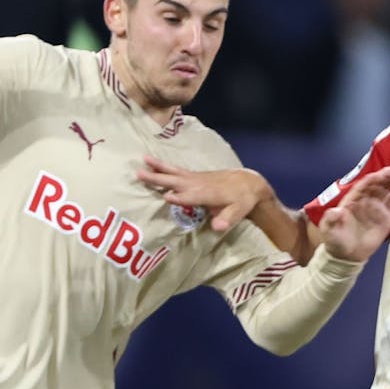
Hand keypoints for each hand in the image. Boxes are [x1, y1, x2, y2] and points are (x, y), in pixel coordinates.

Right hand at [138, 156, 273, 231]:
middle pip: (176, 181)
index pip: (191, 196)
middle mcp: (199, 183)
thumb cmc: (242, 200)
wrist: (249, 183)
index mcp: (208, 194)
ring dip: (159, 167)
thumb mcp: (238, 212)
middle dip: (159, 178)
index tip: (165, 196)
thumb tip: (218, 227)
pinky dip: (165, 166)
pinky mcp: (195, 176)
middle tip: (140, 173)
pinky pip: (177, 170)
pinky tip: (154, 163)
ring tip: (143, 160)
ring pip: (174, 172)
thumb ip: (227, 219)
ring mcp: (196, 178)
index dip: (180, 197)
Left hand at [316, 167, 389, 261]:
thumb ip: (331, 219)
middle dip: (386, 176)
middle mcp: (365, 200)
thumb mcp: (328, 230)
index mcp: (352, 199)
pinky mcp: (385, 216)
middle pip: (377, 184)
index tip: (381, 175)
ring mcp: (376, 207)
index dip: (372, 179)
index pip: (363, 185)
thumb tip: (336, 211)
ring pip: (386, 190)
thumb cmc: (335, 240)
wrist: (347, 256)